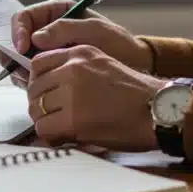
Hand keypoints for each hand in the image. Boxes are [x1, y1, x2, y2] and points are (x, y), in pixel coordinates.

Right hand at [0, 0, 152, 87]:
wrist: (132, 67)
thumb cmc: (118, 44)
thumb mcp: (95, 31)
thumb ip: (66, 29)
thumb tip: (35, 37)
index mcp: (56, 13)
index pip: (25, 17)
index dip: (18, 31)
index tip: (22, 48)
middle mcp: (48, 31)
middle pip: (16, 38)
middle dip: (13, 53)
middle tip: (21, 68)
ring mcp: (47, 52)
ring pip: (18, 58)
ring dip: (20, 69)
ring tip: (32, 80)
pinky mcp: (50, 70)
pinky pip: (30, 74)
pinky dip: (28, 81)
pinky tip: (38, 87)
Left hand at [26, 43, 165, 151]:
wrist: (158, 111)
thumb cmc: (138, 95)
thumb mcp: (105, 65)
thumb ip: (78, 69)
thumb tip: (52, 85)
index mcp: (81, 53)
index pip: (39, 63)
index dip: (39, 82)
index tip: (46, 94)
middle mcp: (73, 68)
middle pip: (34, 88)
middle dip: (40, 104)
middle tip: (53, 116)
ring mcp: (72, 93)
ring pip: (36, 109)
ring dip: (45, 121)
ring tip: (60, 128)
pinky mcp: (73, 119)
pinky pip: (44, 129)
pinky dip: (50, 137)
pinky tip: (63, 138)